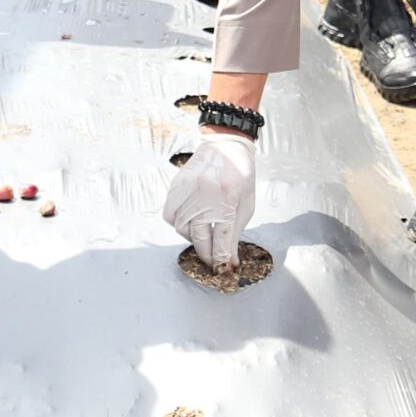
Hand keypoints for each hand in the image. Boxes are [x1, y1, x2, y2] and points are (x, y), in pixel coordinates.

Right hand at [163, 132, 255, 268]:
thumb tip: (229, 260)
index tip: (222, 270)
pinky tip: (189, 221)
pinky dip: (178, 223)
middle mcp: (205, 195)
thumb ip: (235, 233)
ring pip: (181, 228)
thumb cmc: (240, 176)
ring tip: (202, 234)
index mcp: (228, 200)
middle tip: (212, 260)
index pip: (222, 240)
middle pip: (199, 238)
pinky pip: (169, 215)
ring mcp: (187, 189)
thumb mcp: (246, 205)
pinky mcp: (176, 186)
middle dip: (206, 254)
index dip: (221, 259)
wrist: (226, 146)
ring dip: (192, 237)